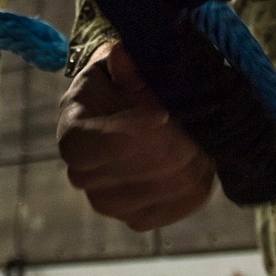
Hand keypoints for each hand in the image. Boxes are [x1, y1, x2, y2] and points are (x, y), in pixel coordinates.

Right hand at [56, 42, 214, 230]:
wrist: (133, 114)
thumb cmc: (125, 84)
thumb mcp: (122, 65)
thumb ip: (124, 64)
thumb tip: (122, 57)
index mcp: (73, 135)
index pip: (90, 145)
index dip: (128, 131)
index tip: (162, 113)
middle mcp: (83, 176)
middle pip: (130, 170)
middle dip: (170, 144)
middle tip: (195, 124)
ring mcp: (110, 203)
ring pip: (157, 191)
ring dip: (188, 165)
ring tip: (201, 139)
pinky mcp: (139, 218)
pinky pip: (173, 209)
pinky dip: (194, 187)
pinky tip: (202, 163)